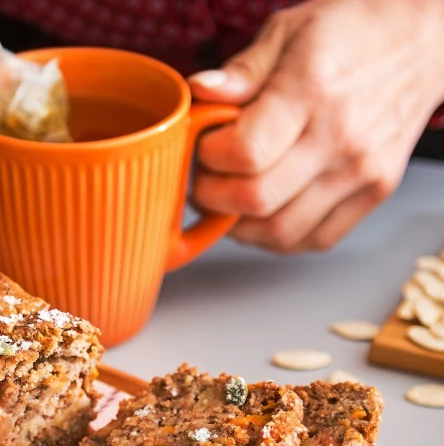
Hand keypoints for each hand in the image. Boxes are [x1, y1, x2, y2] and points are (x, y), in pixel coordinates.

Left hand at [188, 0, 443, 252]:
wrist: (425, 40)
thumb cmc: (354, 32)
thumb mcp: (289, 31)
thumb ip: (242, 70)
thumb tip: (200, 93)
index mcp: (313, 92)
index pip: (245, 153)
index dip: (208, 158)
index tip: (204, 147)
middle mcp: (341, 138)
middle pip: (256, 200)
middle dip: (213, 197)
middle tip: (206, 180)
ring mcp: (362, 171)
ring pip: (281, 232)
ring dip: (240, 226)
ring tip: (229, 200)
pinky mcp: (375, 192)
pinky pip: (316, 239)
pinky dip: (279, 238)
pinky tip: (264, 214)